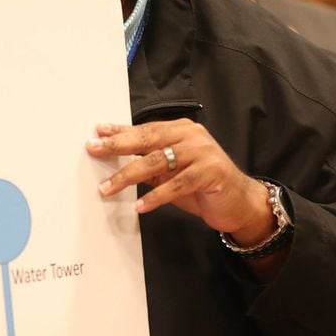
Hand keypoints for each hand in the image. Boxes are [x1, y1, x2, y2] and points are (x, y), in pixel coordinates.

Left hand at [86, 119, 274, 244]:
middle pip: (148, 139)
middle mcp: (191, 136)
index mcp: (181, 131)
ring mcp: (202, 153)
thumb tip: (116, 163)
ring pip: (158, 161)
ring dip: (129, 175)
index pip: (145, 129)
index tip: (97, 133)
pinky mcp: (211, 172)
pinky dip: (156, 196)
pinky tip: (140, 205)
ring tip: (107, 187)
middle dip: (118, 145)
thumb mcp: (171, 173)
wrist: (240, 202)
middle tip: (95, 150)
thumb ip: (150, 166)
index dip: (120, 131)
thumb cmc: (203, 186)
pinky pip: (177, 184)